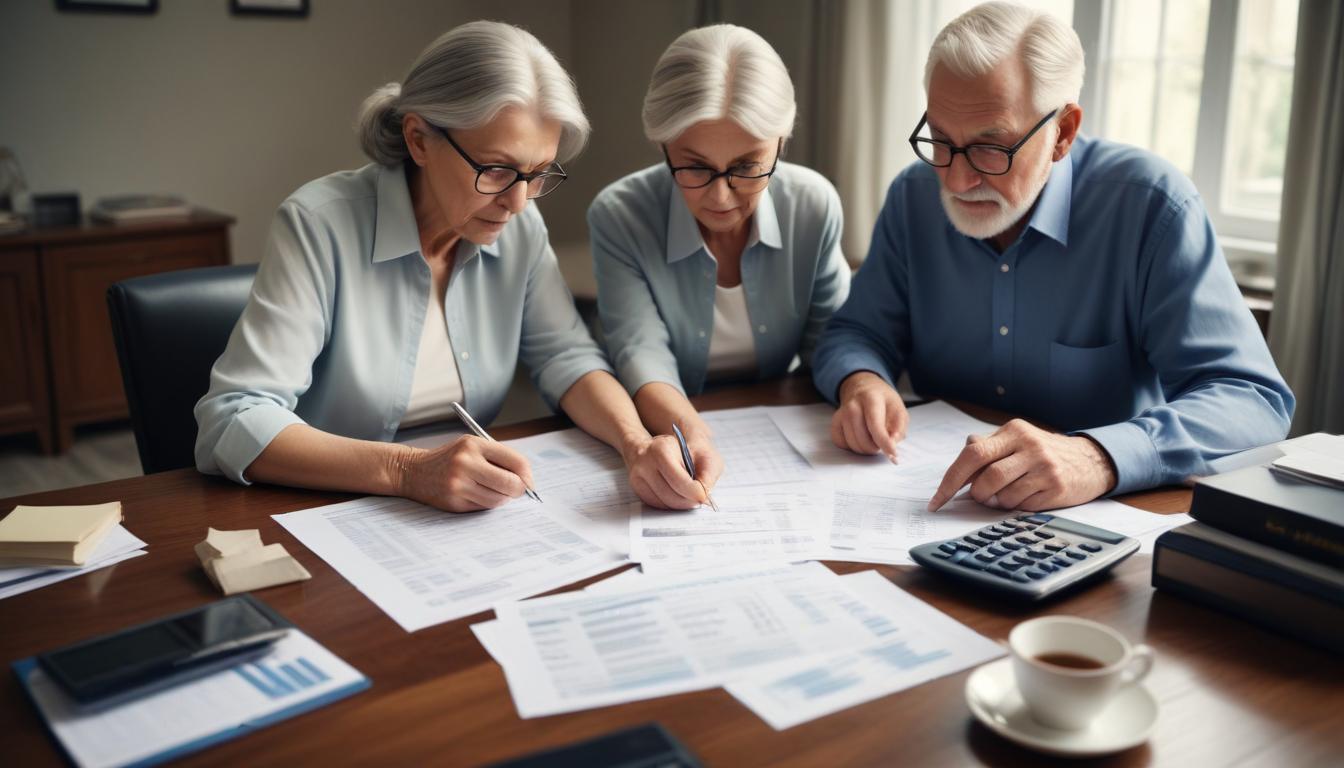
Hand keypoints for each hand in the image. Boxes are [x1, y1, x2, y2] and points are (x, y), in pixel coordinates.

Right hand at [400, 435, 534, 511]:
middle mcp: (466, 463)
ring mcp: (459, 484)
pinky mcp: (454, 502)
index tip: (529, 482)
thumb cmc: (451, 458)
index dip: (527, 475)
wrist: (414, 471)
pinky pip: (483, 507)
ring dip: (502, 498)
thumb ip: (498, 459)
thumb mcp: (472, 447)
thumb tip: (527, 481)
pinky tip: (478, 494)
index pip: (516, 462)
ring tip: (493, 490)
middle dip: (519, 490)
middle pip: (510, 484)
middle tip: (517, 491)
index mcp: (474, 445)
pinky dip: (487, 503)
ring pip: (498, 499)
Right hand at [621, 433, 715, 509]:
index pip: (679, 480)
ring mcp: (638, 476)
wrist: (663, 445)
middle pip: (670, 495)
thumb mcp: (705, 454)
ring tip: (689, 497)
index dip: (694, 492)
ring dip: (680, 504)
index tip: (703, 495)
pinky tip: (678, 496)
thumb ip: (708, 473)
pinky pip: (656, 504)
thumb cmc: (687, 450)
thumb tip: (704, 495)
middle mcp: (645, 463)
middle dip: (688, 501)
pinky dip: (670, 504)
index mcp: (661, 449)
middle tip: (698, 499)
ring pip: (662, 502)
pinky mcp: (637, 487)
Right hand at [831, 371, 908, 460]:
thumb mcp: (899, 409)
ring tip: (873, 439)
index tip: (893, 455)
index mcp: (871, 399)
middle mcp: (852, 406)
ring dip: (866, 449)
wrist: (863, 389)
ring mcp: (841, 415)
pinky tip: (860, 438)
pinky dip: (853, 447)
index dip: (884, 443)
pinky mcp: (834, 423)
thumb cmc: (883, 401)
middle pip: (863, 439)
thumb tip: (892, 444)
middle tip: (882, 441)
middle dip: (876, 447)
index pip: (875, 425)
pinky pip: (842, 444)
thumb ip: (899, 428)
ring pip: (853, 444)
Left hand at [927, 420, 1117, 511]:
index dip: (951, 480)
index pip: (972, 454)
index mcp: (1013, 431)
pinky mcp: (1057, 487)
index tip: (937, 501)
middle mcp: (1030, 446)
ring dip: (997, 502)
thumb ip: (986, 448)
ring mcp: (1045, 467)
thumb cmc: (1042, 454)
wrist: (1090, 461)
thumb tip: (958, 464)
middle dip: (976, 493)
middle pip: (987, 477)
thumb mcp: (1016, 441)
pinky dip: (1016, 506)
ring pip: (1003, 495)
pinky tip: (1027, 496)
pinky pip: (1022, 506)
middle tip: (979, 496)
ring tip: (1007, 494)